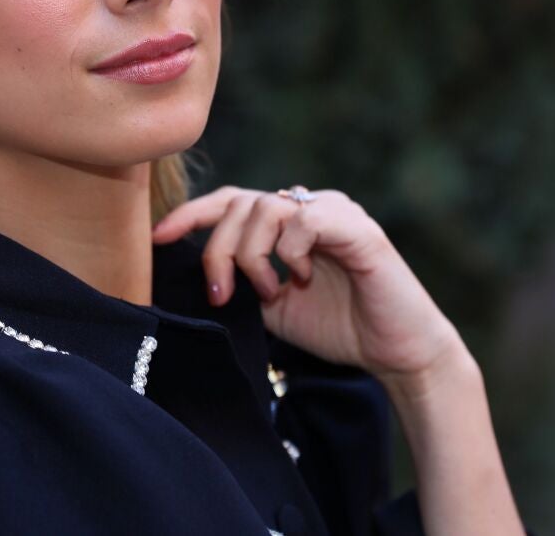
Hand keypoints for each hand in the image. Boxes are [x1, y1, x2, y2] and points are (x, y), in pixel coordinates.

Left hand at [151, 185, 465, 386]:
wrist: (397, 353)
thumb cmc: (340, 328)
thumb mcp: (272, 309)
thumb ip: (241, 284)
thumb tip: (191, 278)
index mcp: (288, 223)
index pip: (231, 201)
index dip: (192, 213)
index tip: (157, 237)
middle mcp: (309, 207)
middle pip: (240, 204)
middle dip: (218, 249)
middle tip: (222, 294)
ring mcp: (335, 213)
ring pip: (267, 206)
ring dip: (252, 253)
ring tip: (266, 291)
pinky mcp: (359, 229)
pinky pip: (306, 219)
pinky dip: (290, 250)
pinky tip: (300, 278)